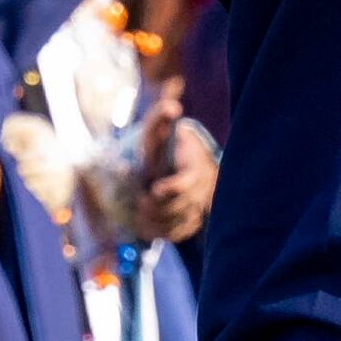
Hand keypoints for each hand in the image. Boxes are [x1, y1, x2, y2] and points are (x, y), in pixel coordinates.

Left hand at [120, 105, 216, 243]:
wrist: (176, 161)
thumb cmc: (164, 144)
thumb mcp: (158, 129)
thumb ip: (160, 118)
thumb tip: (171, 107)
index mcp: (196, 165)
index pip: (189, 181)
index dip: (172, 188)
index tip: (152, 190)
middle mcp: (202, 188)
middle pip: (182, 206)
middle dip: (158, 206)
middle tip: (139, 203)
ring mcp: (199, 205)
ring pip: (180, 223)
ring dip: (157, 222)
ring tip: (138, 215)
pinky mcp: (193, 220)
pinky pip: (179, 233)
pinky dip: (162, 232)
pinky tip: (146, 225)